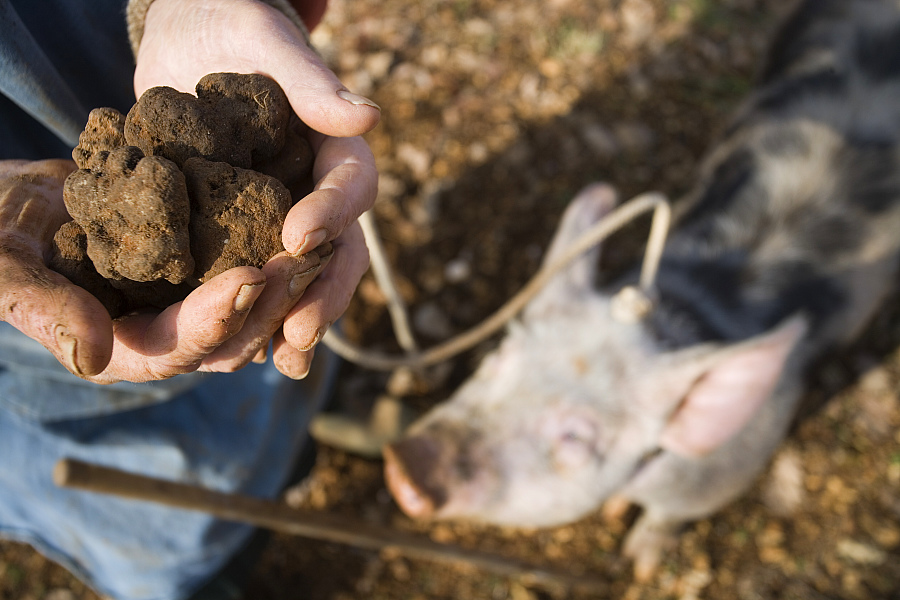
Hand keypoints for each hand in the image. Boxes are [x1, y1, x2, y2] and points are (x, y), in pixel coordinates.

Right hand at [0, 160, 278, 382]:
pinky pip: (246, 258)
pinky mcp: (201, 263)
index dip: (217, 317)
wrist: (9, 204)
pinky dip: (274, 241)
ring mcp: (188, 298)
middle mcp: (167, 330)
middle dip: (270, 301)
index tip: (249, 275)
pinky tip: (305, 209)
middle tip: (304, 257)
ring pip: (253, 303)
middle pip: (233, 334)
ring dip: (286, 276)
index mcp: (124, 349)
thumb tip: (92, 358)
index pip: (181, 347)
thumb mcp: (3, 272)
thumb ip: (45, 311)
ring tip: (321, 235)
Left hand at [135, 0, 379, 377]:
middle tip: (297, 332)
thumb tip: (370, 115)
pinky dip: (259, 318)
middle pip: (341, 251)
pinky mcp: (249, 235)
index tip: (296, 238)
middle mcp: (321, 192)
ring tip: (276, 361)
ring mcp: (288, 218)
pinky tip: (242, 352)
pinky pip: (265, 283)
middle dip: (322, 293)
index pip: (351, 185)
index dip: (332, 214)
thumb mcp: (264, 39)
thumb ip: (311, 80)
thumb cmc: (229, 25)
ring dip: (296, 321)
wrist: (189, 43)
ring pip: (310, 280)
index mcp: (336, 147)